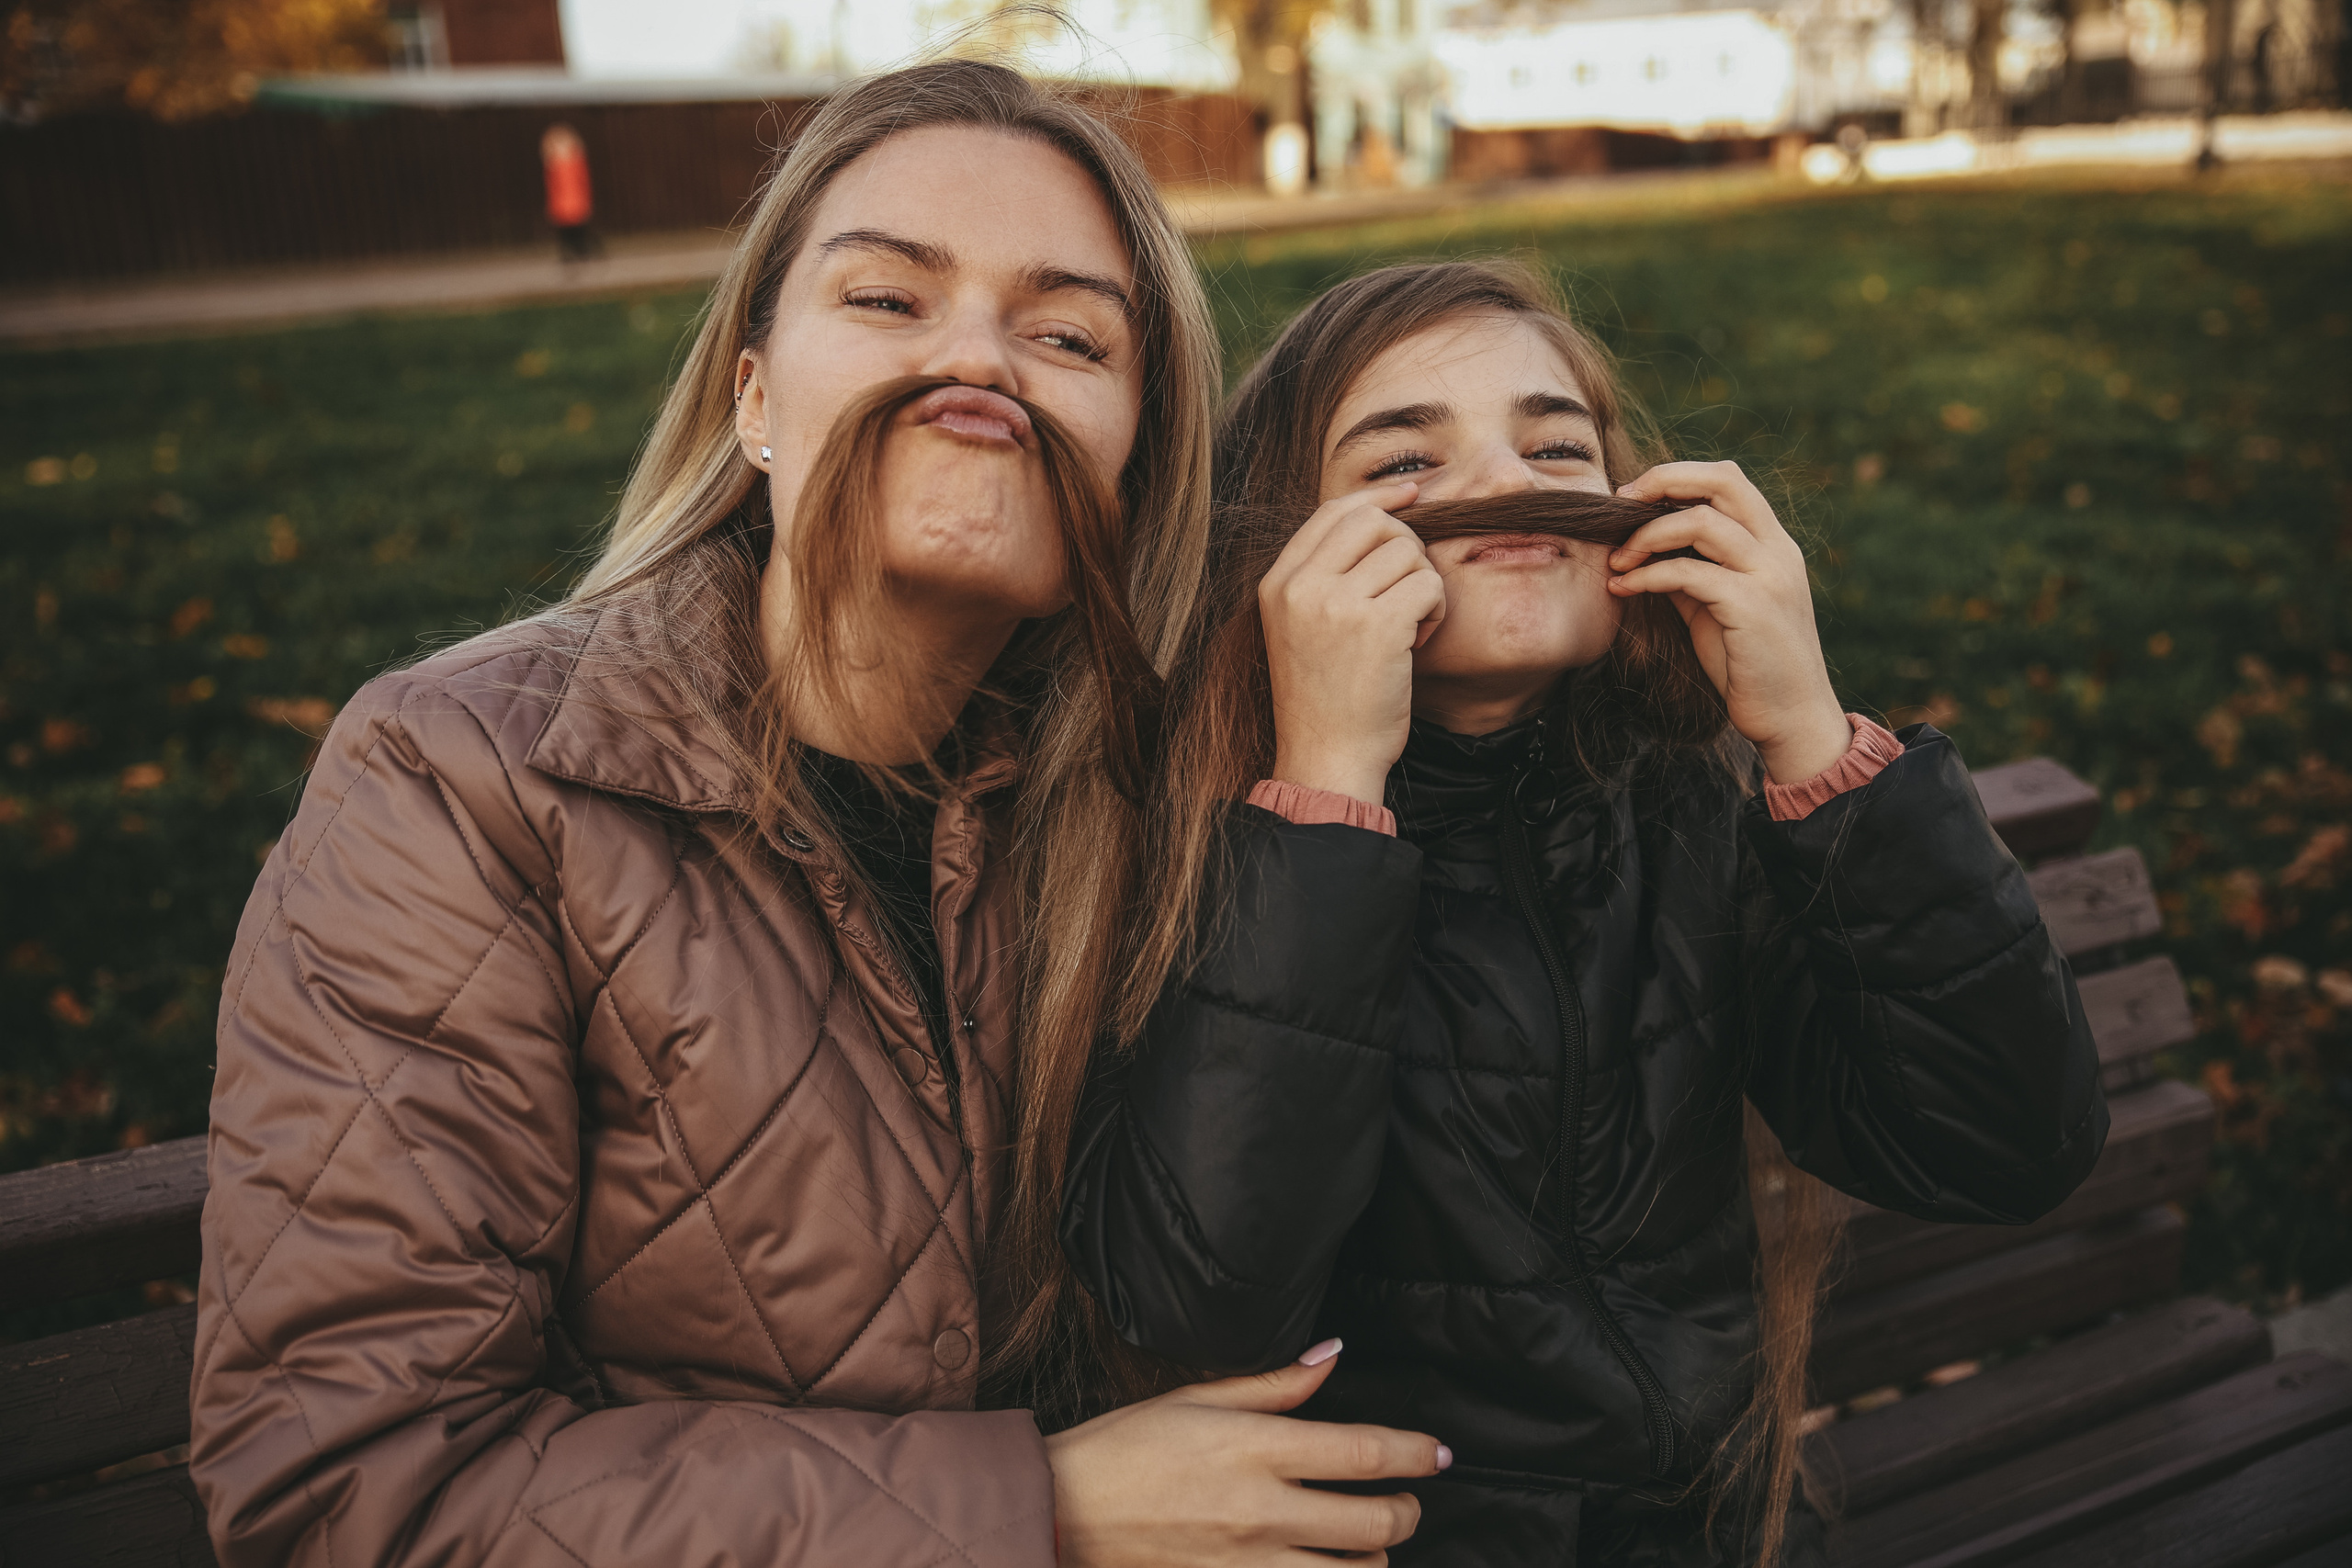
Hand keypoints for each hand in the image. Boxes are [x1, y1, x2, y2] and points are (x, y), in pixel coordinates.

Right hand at [1047, 1343, 1447, 1566]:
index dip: (1417, 1453)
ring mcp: (1248, 1564)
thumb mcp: (1195, 1398)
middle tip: (1406, 1502)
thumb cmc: (1124, 1447)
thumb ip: (1274, 1385)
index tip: (1439, 1454)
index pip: (1365, 1453)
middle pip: (1374, 1523)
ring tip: (1364, 1543)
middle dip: (1407, 1512)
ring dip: (1372, 1560)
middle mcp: (1261, 1511)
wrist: (1062, 1511)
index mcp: (1255, 1449)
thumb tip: (1332, 1355)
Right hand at [1259, 482, 1445, 805]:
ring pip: (1408, 552)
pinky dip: (1435, 612)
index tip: (1412, 496)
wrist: (1326, 759)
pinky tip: (1416, 643)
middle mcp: (1301, 587)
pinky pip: (1428, 585)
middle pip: (1375, 521)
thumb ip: (1326, 577)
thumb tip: (1383, 515)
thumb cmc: (1325, 700)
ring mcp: (1336, 605)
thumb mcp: (1303, 628)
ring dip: (1423, 587)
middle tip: (1406, 593)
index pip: (1333, 512)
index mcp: (1278, 583)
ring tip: (1407, 630)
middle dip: (1406, 548)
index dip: (1379, 497)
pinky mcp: (1376, 627)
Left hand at [1607, 461, 1850, 784]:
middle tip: (1619, 505)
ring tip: (1617, 560)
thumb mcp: (1717, 608)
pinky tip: (1622, 587)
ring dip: (1646, 536)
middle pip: (1723, 481)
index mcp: (1773, 545)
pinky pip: (1689, 573)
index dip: (1677, 476)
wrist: (1791, 718)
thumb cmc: (1750, 665)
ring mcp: (1769, 577)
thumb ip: (1692, 572)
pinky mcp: (1751, 608)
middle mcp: (1777, 551)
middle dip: (1663, 482)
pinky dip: (1647, 575)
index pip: (1729, 480)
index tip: (1633, 497)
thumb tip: (1643, 549)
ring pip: (1701, 522)